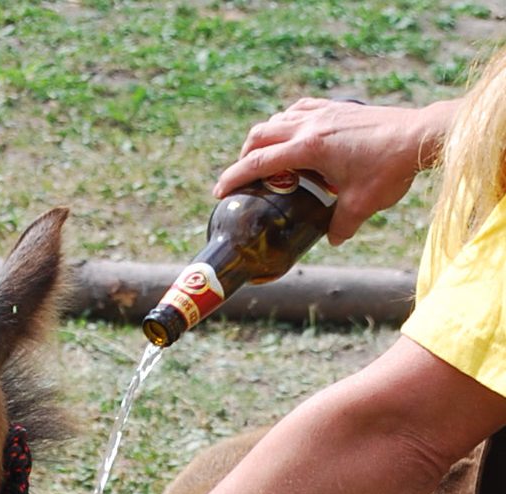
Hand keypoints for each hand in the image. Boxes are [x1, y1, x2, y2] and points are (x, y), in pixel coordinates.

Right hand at [213, 97, 458, 244]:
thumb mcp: (361, 205)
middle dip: (244, 157)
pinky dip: (287, 122)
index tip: (220, 191)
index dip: (234, 177)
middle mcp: (310, 125)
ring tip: (266, 159)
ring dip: (264, 138)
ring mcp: (324, 113)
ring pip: (277, 119)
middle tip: (242, 178)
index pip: (259, 162)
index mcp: (308, 148)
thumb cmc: (389, 169)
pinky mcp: (337, 108)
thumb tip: (331, 239)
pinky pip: (300, 109)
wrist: (419, 137)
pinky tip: (293, 135)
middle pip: (260, 135)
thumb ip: (340, 225)